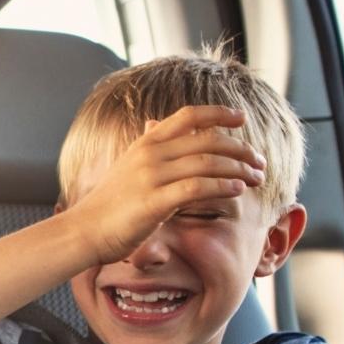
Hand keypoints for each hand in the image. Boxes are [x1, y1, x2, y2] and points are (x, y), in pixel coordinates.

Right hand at [61, 106, 265, 263]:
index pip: (189, 115)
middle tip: (259, 161)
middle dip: (240, 149)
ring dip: (239, 169)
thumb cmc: (109, 203)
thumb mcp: (128, 167)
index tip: (241, 118)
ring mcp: (151, 177)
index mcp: (146, 142)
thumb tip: (155, 124)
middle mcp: (150, 154)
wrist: (84, 230)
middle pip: (208, 140)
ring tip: (256, 178)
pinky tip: (237, 190)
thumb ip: (150, 149)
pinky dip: (222, 186)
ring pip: (208, 162)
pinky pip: (197, 188)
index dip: (218, 113)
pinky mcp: (154, 202)